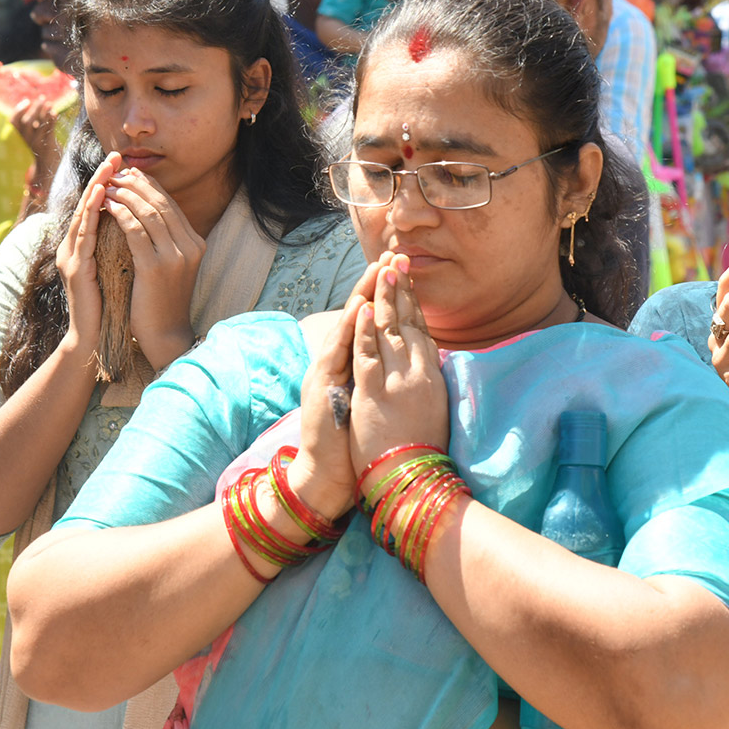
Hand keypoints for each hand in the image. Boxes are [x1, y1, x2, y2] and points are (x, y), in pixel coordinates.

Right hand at [11, 98, 60, 181]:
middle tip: (42, 98)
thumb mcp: (33, 136)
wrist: (46, 168)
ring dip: (44, 112)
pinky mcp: (48, 145)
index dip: (18, 110)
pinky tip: (55, 113)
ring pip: (39, 125)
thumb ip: (33, 124)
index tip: (26, 101)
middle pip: (27, 121)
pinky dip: (51, 121)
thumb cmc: (40, 148)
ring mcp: (37, 143)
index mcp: (20, 136)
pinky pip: (49, 131)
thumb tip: (36, 107)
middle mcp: (26, 139)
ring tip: (50, 103)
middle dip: (35, 108)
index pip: (14, 122)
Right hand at [56, 154, 118, 360]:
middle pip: (88, 205)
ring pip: (83, 216)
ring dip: (95, 190)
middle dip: (102, 178)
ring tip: (107, 169)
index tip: (124, 162)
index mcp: (85, 247)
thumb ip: (120, 246)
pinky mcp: (76, 270)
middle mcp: (75, 248)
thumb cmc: (111, 306)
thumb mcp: (119, 268)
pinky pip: (85, 237)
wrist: (96, 338)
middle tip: (115, 155)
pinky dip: (92, 214)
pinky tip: (101, 198)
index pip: (98, 207)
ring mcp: (72, 258)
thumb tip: (136, 224)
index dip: (109, 183)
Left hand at [102, 168, 205, 369]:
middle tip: (113, 175)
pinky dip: (119, 213)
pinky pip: (135, 231)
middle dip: (135, 184)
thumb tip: (145, 210)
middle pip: (161, 203)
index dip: (147, 185)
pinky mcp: (156, 267)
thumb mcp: (170, 264)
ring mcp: (176, 256)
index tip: (127, 175)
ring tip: (106, 187)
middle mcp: (190, 246)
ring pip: (149, 213)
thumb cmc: (161, 298)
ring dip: (124, 195)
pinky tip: (105, 206)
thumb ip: (165, 238)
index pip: (171, 204)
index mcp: (196, 242)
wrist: (164, 333)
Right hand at [294, 253, 391, 518]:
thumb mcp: (369, 401)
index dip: (388, 294)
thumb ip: (377, 375)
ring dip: (362, 295)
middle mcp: (337, 360)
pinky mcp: (323, 385)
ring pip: (348, 325)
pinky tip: (359, 309)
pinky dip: (348, 330)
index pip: (373, 321)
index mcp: (353, 362)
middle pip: (360, 313)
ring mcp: (327, 370)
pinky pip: (337, 352)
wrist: (326, 475)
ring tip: (377, 269)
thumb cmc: (354, 441)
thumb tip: (401, 358)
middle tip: (393, 254)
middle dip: (376, 283)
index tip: (405, 269)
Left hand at [348, 255, 448, 473]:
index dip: (415, 303)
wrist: (411, 482)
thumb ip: (429, 385)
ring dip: (384, 298)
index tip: (410, 280)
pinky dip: (364, 330)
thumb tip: (431, 368)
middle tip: (397, 259)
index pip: (421, 331)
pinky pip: (368, 355)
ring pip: (389, 330)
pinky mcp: (374, 394)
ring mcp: (397, 382)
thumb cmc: (421, 453)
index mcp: (432, 377)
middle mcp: (418, 373)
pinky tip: (363, 308)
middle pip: (408, 322)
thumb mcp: (434, 411)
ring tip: (382, 270)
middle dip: (401, 289)